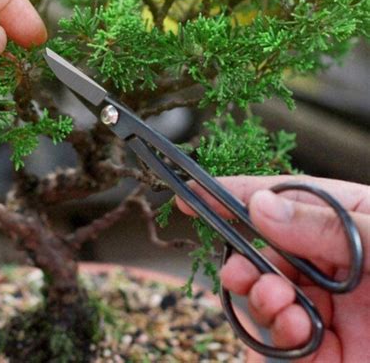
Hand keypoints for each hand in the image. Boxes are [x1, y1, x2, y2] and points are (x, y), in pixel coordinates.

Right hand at [177, 175, 369, 361]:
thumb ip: (326, 225)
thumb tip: (261, 206)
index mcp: (347, 225)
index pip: (281, 202)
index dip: (235, 195)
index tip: (193, 193)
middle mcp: (330, 265)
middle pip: (263, 255)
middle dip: (243, 265)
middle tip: (240, 273)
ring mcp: (325, 309)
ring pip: (264, 300)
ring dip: (260, 302)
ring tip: (280, 305)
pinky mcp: (325, 353)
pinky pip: (279, 348)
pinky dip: (274, 341)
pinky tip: (296, 333)